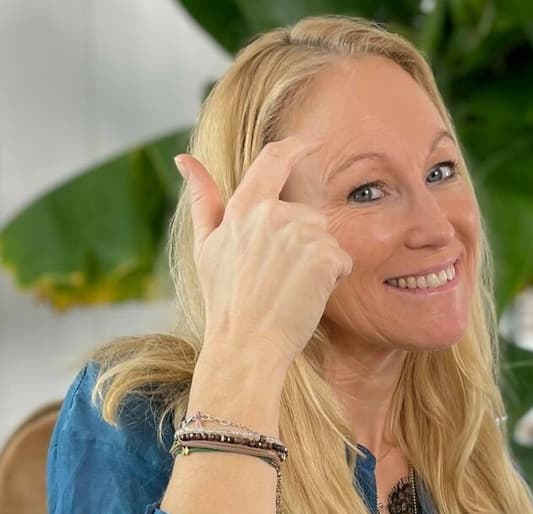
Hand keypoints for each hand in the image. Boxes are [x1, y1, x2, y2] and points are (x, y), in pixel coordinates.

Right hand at [175, 137, 352, 362]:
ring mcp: (300, 233)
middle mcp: (272, 214)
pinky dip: (332, 279)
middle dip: (304, 242)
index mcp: (243, 208)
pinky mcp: (325, 255)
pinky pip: (342, 261)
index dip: (295, 147)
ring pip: (326, 238)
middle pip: (308, 214)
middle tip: (280, 279)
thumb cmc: (225, 301)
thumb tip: (183, 157)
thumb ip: (202, 199)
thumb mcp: (206, 247)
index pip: (273, 161)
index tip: (308, 142)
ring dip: (317, 262)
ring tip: (289, 289)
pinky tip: (306, 296)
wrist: (245, 345)